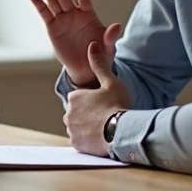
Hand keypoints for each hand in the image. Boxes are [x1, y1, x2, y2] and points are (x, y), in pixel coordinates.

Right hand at [28, 0, 120, 86]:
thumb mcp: (108, 48)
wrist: (86, 68)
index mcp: (89, 15)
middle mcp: (74, 14)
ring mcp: (62, 19)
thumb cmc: (99, 55)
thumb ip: (110, 37)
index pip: (85, 3)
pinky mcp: (52, 28)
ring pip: (52, 0)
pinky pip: (45, 14)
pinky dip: (38, 4)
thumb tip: (117, 26)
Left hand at [64, 41, 132, 156]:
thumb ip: (100, 64)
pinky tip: (102, 138)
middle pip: (80, 113)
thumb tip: (92, 45)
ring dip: (89, 128)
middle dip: (90, 115)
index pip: (82, 98)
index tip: (107, 104)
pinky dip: (89, 140)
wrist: (122, 132)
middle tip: (108, 117)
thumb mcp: (111, 82)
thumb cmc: (117, 105)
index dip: (95, 101)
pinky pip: (81, 141)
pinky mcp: (77, 145)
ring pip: (80, 127)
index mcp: (75, 97)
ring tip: (106, 128)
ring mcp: (72, 131)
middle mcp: (68, 114)